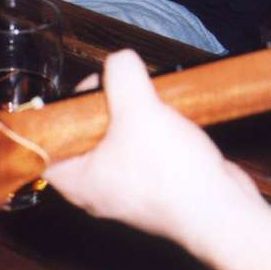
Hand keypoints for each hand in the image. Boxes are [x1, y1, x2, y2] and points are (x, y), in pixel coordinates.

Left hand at [45, 50, 260, 249]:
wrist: (222, 210)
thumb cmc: (173, 174)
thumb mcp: (139, 109)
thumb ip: (122, 74)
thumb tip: (120, 59)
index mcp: (79, 181)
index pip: (47, 143)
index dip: (61, 111)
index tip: (83, 90)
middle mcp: (98, 187)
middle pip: (84, 133)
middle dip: (103, 104)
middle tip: (120, 87)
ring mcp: (129, 187)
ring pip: (117, 137)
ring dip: (132, 113)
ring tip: (148, 99)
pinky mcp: (156, 184)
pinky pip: (144, 146)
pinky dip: (153, 127)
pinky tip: (169, 114)